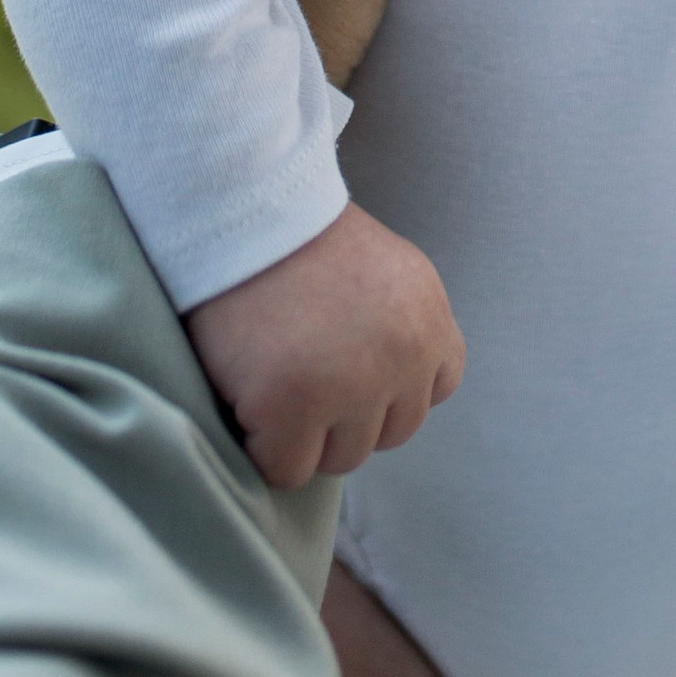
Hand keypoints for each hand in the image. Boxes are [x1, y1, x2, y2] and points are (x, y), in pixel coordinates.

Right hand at [185, 202, 464, 487]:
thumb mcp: (384, 272)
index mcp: (428, 318)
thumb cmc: (298, 238)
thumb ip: (401, 328)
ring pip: (342, 458)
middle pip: (391, 433)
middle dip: (348, 415)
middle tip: (300, 370)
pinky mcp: (291, 407)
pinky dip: (262, 447)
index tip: (347, 362)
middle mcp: (403, 356)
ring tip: (272, 378)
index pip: (436, 388)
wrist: (239, 208)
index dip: (389, 385)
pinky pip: (287, 468)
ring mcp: (350, 386)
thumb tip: (394, 396)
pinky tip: (246, 398)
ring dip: (306, 435)